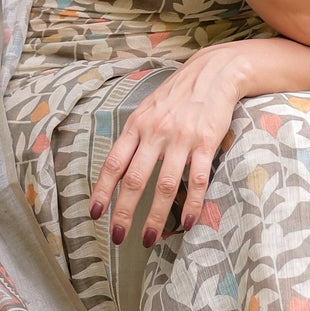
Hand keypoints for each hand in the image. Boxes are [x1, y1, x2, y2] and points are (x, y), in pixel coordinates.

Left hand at [89, 45, 244, 247]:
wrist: (214, 72)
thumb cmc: (178, 94)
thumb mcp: (148, 109)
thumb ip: (135, 135)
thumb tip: (118, 167)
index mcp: (137, 125)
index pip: (113, 163)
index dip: (102, 190)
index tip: (95, 213)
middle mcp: (155, 133)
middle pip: (135, 180)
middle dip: (124, 213)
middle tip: (118, 237)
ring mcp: (181, 139)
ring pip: (165, 186)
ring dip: (156, 217)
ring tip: (149, 238)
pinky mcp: (206, 143)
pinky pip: (197, 180)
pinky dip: (193, 205)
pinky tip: (189, 222)